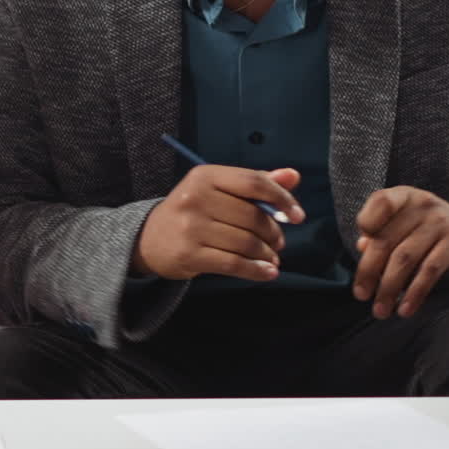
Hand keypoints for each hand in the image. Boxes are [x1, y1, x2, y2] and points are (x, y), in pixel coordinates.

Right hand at [132, 164, 304, 280]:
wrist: (150, 239)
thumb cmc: (193, 211)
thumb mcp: (219, 190)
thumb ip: (256, 183)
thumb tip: (294, 176)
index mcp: (206, 175)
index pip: (253, 182)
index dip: (281, 198)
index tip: (298, 215)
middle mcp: (196, 198)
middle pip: (251, 215)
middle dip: (273, 232)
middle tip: (279, 242)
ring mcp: (190, 227)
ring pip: (245, 242)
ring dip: (266, 253)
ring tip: (272, 258)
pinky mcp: (189, 254)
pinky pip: (233, 264)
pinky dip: (255, 270)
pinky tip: (267, 272)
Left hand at [353, 185, 448, 318]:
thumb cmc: (429, 229)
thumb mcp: (406, 222)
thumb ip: (383, 232)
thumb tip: (361, 247)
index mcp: (405, 196)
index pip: (381, 203)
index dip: (367, 224)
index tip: (360, 251)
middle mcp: (422, 205)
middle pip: (387, 239)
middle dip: (369, 271)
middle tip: (361, 295)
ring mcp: (440, 223)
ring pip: (405, 259)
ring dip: (389, 288)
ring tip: (380, 310)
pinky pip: (429, 272)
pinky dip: (414, 293)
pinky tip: (405, 310)